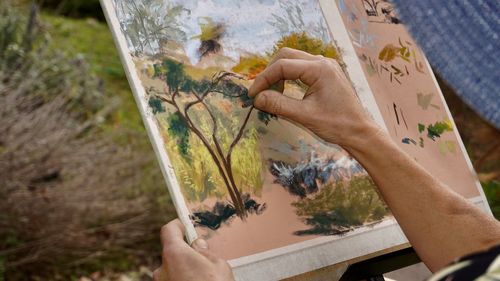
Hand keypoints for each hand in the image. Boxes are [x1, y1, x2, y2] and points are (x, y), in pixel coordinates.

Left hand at [153, 219, 234, 280]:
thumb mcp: (218, 265)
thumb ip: (205, 252)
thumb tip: (198, 245)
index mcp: (175, 254)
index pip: (169, 231)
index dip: (178, 225)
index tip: (185, 225)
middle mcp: (162, 269)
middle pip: (171, 252)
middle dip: (185, 253)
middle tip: (203, 257)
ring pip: (172, 270)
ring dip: (184, 270)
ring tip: (203, 277)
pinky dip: (182, 280)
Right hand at [248, 47, 381, 148]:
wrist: (360, 133)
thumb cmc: (336, 125)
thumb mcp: (304, 116)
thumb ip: (279, 105)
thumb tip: (257, 98)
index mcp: (319, 69)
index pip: (282, 66)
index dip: (264, 79)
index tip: (253, 95)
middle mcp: (323, 62)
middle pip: (286, 56)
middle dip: (270, 73)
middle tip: (260, 93)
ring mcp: (326, 66)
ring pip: (293, 60)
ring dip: (279, 75)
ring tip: (272, 95)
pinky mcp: (326, 74)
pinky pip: (301, 68)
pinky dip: (289, 77)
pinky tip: (285, 93)